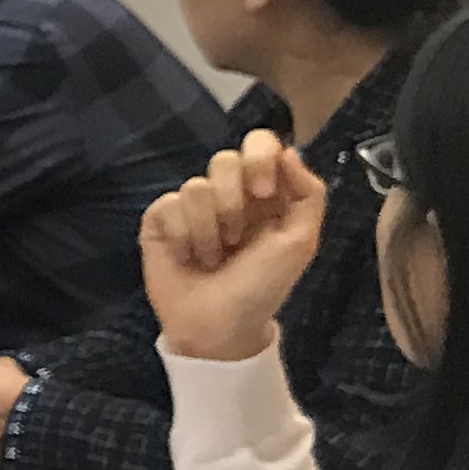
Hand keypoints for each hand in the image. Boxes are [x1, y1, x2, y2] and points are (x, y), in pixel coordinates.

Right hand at [140, 130, 326, 363]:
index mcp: (264, 192)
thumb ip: (308, 193)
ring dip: (208, 230)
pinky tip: (187, 257)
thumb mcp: (300, 242)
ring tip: (213, 257)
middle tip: (237, 237)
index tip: (262, 192)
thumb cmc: (262, 287)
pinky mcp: (160, 220)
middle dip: (232, 201)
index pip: (260, 142)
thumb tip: (289, 152)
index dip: (259, 158)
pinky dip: (181, 236)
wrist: (218, 327)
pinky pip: (167, 206)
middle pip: (224, 159)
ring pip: (195, 187)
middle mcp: (227, 193)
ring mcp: (191, 206)